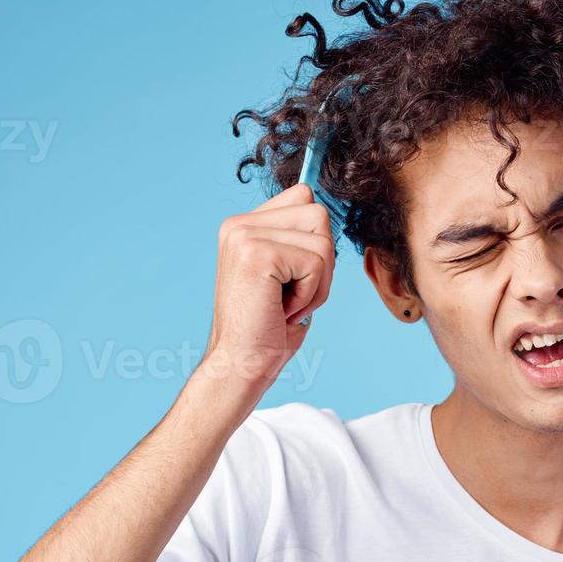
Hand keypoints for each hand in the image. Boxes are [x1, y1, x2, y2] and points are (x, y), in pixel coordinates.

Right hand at [197, 183, 334, 403]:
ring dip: (318, 282)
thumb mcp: (287, 275)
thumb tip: (324, 214)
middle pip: (319, 215)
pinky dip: (311, 294)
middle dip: (322, 264)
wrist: (242, 364)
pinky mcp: (257, 254)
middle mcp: (238, 224)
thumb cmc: (267, 328)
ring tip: (287, 304)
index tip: (291, 277)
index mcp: (243, 225)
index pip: (303, 197)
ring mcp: (245, 236)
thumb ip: (298, 239)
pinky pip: (317, 263)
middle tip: (291, 296)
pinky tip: (283, 310)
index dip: (314, 241)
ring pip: (323, 241)